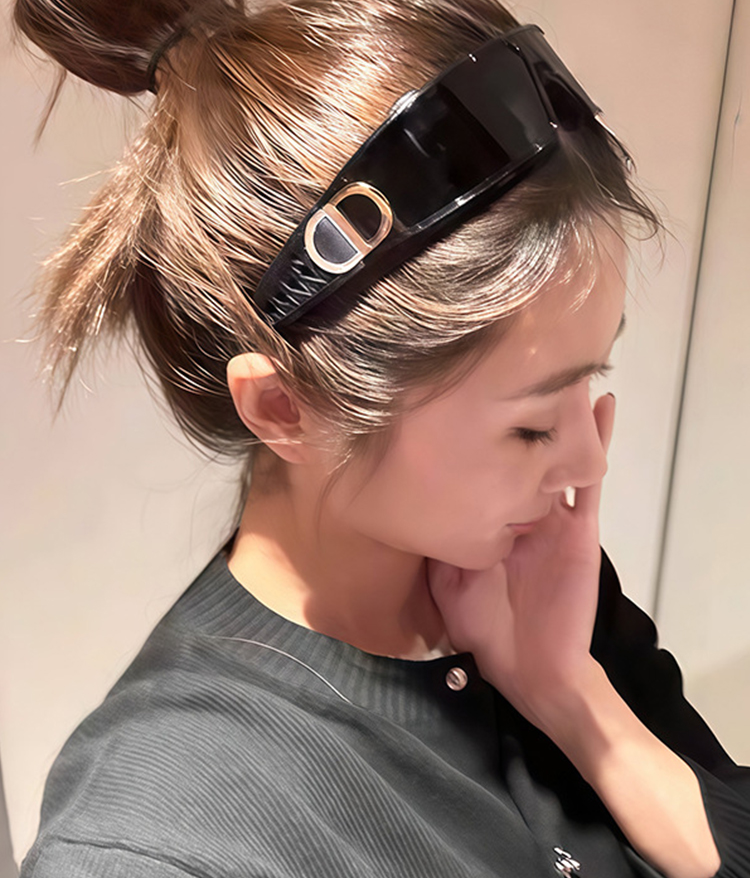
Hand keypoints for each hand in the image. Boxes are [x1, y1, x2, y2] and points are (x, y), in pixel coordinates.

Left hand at [428, 393, 615, 730]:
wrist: (531, 668)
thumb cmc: (487, 628)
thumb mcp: (447, 578)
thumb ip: (438, 540)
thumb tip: (410, 500)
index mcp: (493, 517)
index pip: (487, 464)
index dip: (479, 432)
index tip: (464, 389)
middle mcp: (523, 508)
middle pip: (525, 451)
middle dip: (523, 410)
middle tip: (518, 361)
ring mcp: (554, 515)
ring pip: (558, 455)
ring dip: (563, 415)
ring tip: (564, 368)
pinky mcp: (579, 529)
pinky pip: (589, 482)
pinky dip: (595, 445)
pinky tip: (598, 410)